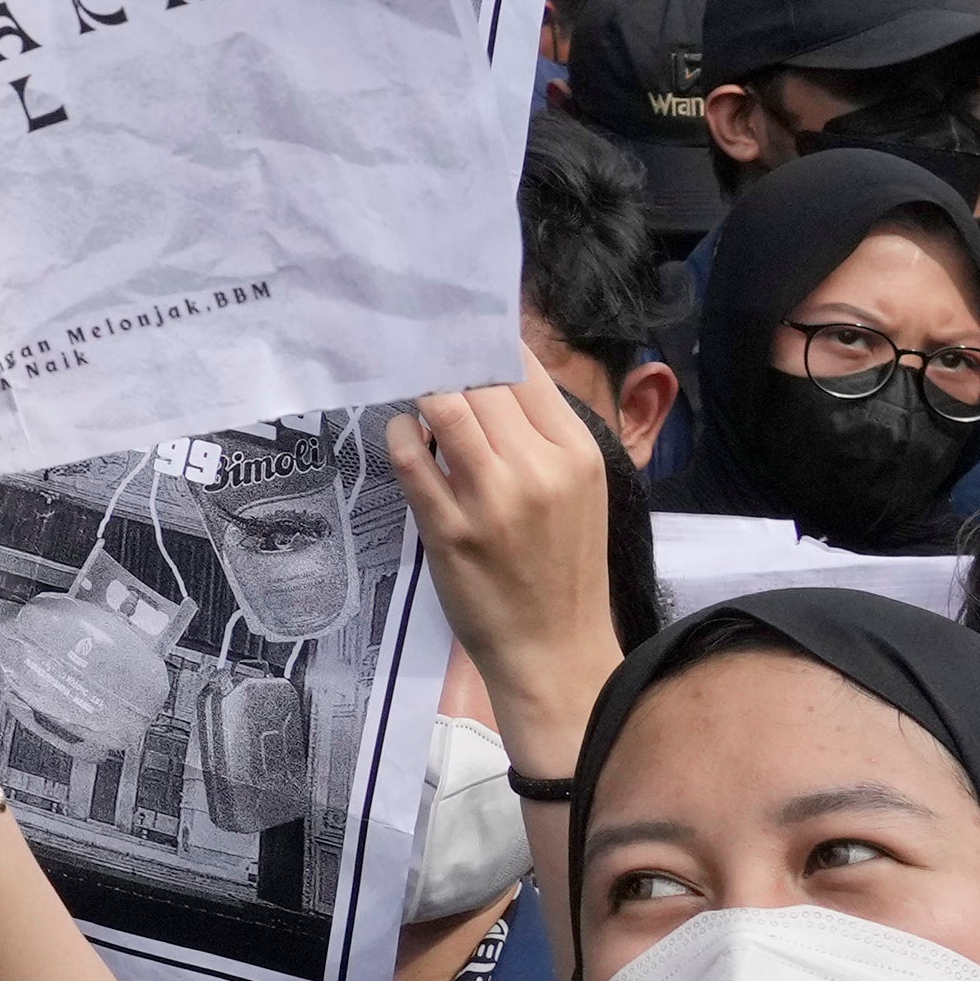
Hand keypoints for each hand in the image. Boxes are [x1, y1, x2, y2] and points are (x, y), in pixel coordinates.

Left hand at [383, 375, 623, 766]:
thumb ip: (545, 435)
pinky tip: (403, 436)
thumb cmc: (564, 568)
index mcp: (576, 454)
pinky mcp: (449, 529)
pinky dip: (400, 435)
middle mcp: (538, 469)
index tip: (457, 331)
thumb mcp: (580, 491)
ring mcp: (491, 500)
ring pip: (443, 408)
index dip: (486, 343)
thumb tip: (500, 369)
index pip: (526, 371)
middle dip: (447, 364)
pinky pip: (410, 457)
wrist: (556, 650)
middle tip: (421, 355)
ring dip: (422, 395)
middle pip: (480, 383)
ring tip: (416, 398)